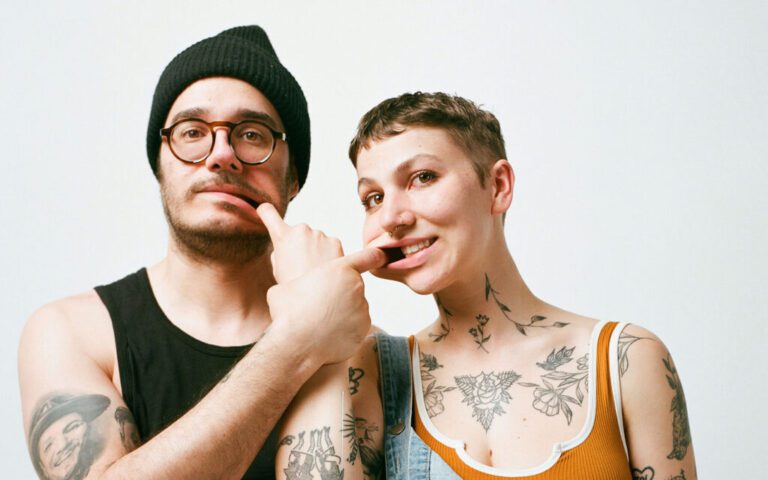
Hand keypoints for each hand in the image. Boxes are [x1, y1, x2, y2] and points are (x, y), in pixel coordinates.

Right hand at [257, 203, 343, 283]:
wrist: (319, 299)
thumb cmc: (294, 287)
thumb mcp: (278, 270)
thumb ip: (280, 252)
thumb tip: (287, 247)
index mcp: (282, 236)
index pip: (268, 213)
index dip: (265, 212)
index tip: (264, 210)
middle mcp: (301, 230)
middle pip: (298, 233)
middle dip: (300, 244)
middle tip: (301, 266)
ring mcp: (319, 234)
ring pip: (316, 240)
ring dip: (315, 250)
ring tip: (315, 272)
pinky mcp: (335, 240)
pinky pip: (329, 245)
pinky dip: (328, 255)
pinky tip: (326, 270)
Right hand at [266, 247, 385, 364]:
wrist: (295, 344)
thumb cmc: (287, 312)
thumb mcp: (286, 287)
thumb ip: (299, 282)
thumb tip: (292, 286)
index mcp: (340, 270)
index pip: (366, 257)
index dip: (374, 256)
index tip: (381, 256)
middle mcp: (357, 287)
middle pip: (354, 288)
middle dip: (342, 295)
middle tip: (320, 307)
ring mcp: (363, 309)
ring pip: (355, 308)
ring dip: (343, 313)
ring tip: (320, 323)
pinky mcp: (364, 330)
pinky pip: (356, 327)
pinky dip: (345, 331)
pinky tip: (327, 335)